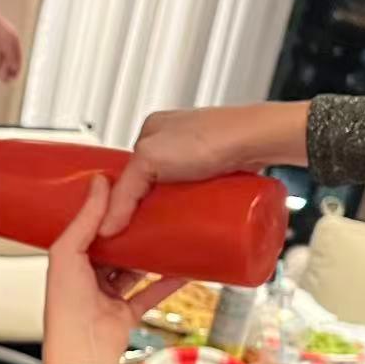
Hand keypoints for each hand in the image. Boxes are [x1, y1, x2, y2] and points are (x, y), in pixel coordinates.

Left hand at [0, 5, 22, 82]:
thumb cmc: (0, 25)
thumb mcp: (8, 41)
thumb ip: (12, 54)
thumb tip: (15, 67)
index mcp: (14, 42)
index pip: (18, 59)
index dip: (16, 70)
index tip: (13, 79)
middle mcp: (7, 43)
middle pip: (8, 60)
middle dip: (7, 71)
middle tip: (4, 81)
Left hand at [43, 176, 185, 363]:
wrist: (82, 352)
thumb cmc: (65, 309)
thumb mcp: (68, 253)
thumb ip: (86, 219)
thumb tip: (99, 184)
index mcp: (67, 265)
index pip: (87, 231)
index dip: (104, 214)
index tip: (123, 193)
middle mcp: (86, 280)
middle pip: (113, 250)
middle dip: (131, 233)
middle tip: (150, 210)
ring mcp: (107, 298)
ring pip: (133, 271)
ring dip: (150, 256)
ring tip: (168, 234)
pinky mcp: (126, 314)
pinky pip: (150, 294)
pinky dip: (167, 282)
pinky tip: (183, 270)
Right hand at [100, 102, 310, 237]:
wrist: (257, 140)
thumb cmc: (210, 138)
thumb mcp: (151, 160)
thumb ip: (125, 191)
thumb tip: (107, 224)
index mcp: (152, 130)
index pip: (129, 170)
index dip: (123, 196)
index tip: (120, 221)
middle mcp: (175, 140)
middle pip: (152, 183)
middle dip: (148, 207)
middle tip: (144, 232)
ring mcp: (199, 154)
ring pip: (176, 191)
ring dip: (171, 211)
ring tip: (168, 233)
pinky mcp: (219, 170)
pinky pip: (200, 195)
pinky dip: (194, 209)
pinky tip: (192, 223)